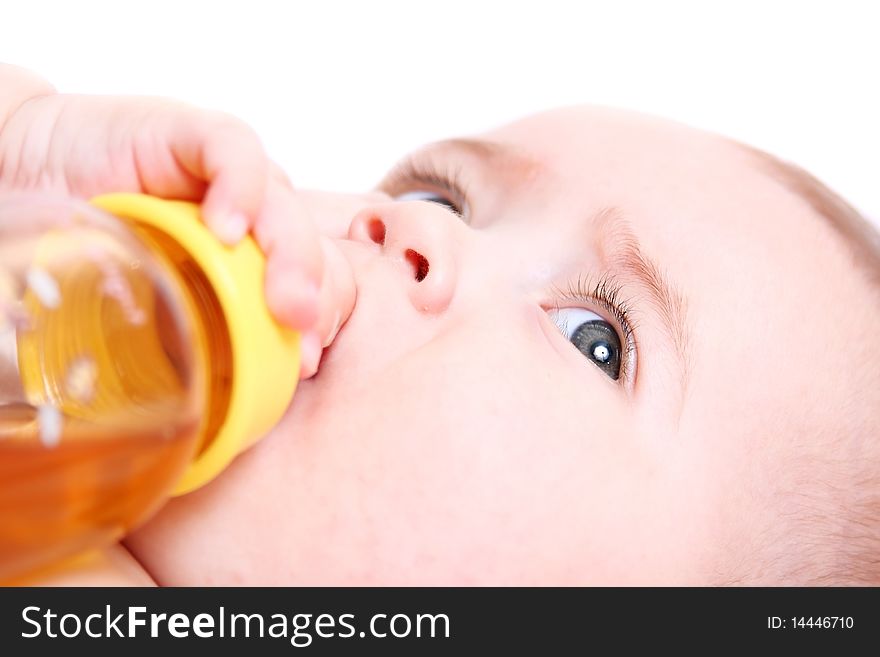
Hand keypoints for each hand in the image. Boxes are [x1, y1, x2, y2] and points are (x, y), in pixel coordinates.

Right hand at [0, 86, 353, 377]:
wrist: (26, 172)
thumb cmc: (93, 243)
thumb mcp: (141, 305)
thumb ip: (184, 340)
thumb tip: (209, 418)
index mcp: (254, 262)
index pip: (314, 285)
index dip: (322, 318)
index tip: (304, 363)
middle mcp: (253, 219)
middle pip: (311, 251)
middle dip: (318, 294)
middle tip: (303, 335)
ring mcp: (228, 177)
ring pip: (284, 208)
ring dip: (290, 256)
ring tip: (282, 300)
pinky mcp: (193, 134)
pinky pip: (233, 153)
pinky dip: (239, 189)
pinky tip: (225, 228)